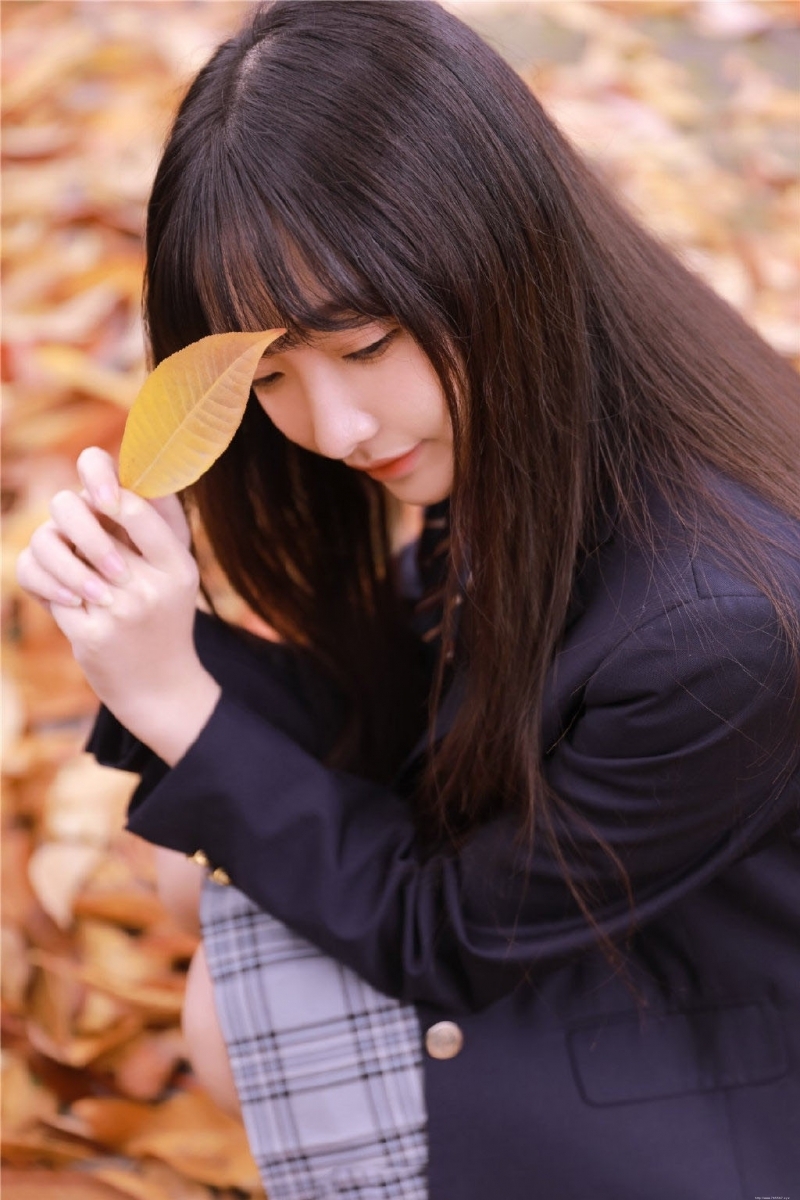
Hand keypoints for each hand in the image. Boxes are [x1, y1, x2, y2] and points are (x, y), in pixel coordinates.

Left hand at [15, 447, 220, 762]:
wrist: (158, 685)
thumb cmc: (162, 614)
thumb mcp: (175, 568)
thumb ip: (153, 521)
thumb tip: (108, 470)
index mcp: (179, 565)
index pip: (136, 506)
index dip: (105, 487)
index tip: (99, 497)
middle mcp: (153, 587)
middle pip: (84, 514)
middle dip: (69, 516)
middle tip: (76, 530)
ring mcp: (121, 611)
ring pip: (54, 546)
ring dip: (54, 553)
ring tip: (69, 568)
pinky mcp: (90, 634)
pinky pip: (43, 585)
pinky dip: (45, 586)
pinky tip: (63, 598)